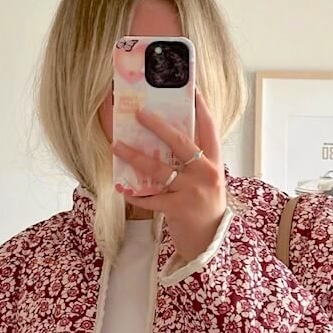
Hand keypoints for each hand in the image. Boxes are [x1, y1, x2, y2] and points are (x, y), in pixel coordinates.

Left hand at [112, 88, 227, 262]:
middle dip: (158, 126)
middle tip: (139, 112)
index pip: (209, 129)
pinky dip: (135, 192)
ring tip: (117, 146)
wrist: (210, 243)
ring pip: (159, 168)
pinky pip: (151, 197)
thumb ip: (195, 163)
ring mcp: (192, 191)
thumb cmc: (205, 209)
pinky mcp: (179, 208)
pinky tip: (122, 187)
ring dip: (135, 156)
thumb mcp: (207, 181)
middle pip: (180, 142)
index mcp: (214, 164)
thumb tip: (167, 139)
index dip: (201, 108)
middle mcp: (206, 174)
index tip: (192, 88)